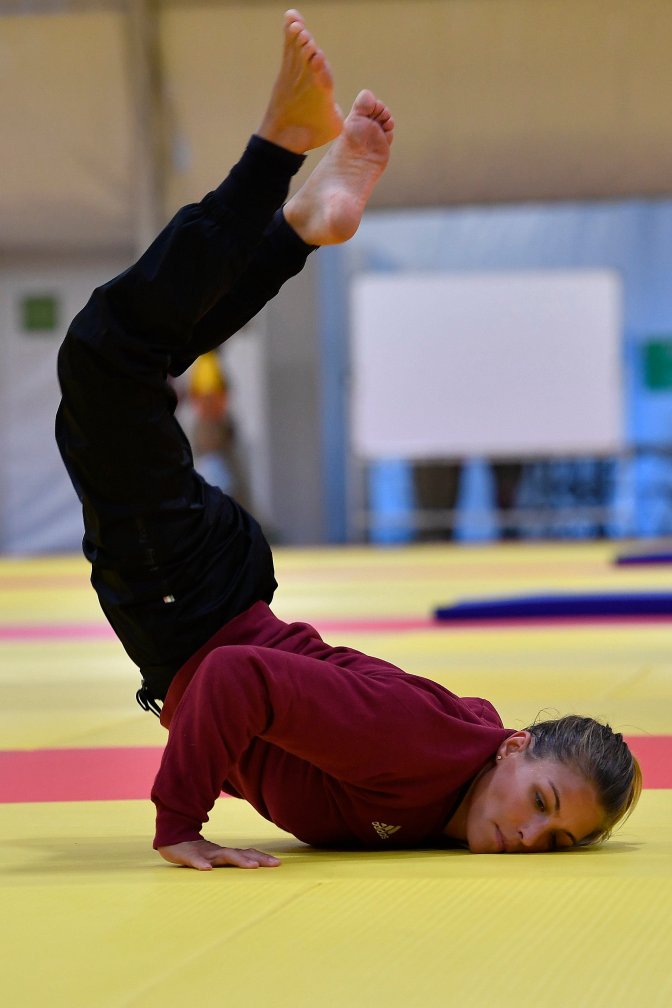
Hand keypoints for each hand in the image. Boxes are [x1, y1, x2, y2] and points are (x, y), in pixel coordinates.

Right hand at [157, 838, 281, 870]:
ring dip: (238, 860)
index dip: (261, 857)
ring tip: (252, 866)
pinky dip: (201, 864)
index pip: (246, 854)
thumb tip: (251, 864)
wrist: (171, 839)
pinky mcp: (187, 856)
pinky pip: (194, 860)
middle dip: (257, 859)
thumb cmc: (196, 851)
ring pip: (222, 856)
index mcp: (223, 853)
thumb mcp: (214, 856)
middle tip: (274, 864)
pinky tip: (207, 869)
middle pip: (240, 854)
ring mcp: (203, 853)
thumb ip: (229, 859)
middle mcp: (217, 852)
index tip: (278, 863)